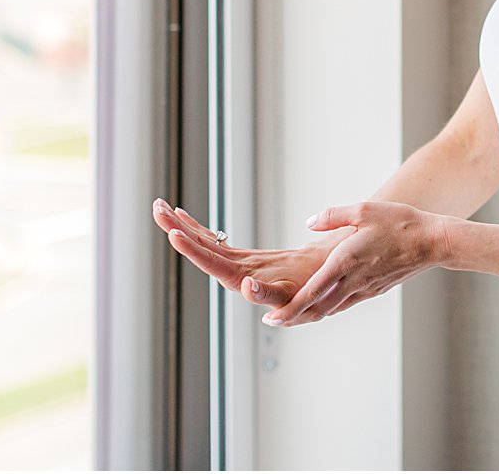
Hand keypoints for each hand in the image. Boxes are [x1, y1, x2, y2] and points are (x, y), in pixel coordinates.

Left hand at [153, 198, 347, 308]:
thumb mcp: (312, 283)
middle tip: (157, 209)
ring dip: (182, 228)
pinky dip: (198, 230)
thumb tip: (244, 287)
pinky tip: (181, 217)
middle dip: (179, 231)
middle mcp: (245, 277)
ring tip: (160, 206)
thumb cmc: (334, 279)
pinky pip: (217, 244)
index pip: (220, 267)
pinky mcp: (246, 261)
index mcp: (258, 283)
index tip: (175, 236)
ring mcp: (244, 268)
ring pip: (207, 247)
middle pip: (205, 254)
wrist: (341, 285)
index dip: (197, 251)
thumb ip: (275, 291)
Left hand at [262, 200, 451, 327]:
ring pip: (332, 309)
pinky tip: (324, 303)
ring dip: (310, 314)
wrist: (433, 241)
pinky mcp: (376, 289)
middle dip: (293, 317)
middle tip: (272, 320)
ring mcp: (366, 289)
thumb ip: (333, 216)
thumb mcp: (364, 210)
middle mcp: (354, 281)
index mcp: (346, 262)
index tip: (271, 317)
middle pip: (317, 308)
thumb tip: (310, 222)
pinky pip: (347, 303)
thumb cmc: (401, 223)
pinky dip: (329, 307)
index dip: (289, 308)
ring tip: (292, 314)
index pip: (311, 293)